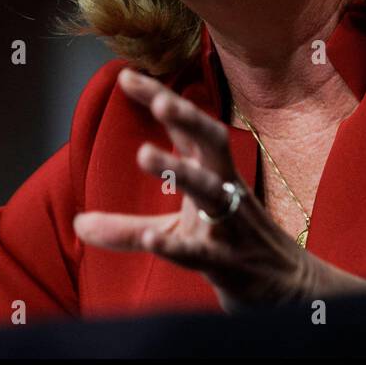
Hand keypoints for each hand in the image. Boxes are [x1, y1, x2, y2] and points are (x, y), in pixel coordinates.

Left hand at [72, 67, 318, 313]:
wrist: (288, 288)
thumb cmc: (229, 246)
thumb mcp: (178, 231)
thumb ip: (128, 227)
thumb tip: (77, 223)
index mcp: (212, 172)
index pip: (186, 127)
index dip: (160, 99)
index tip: (126, 76)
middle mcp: (224, 188)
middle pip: (211, 141)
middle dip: (187, 118)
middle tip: (159, 101)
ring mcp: (229, 224)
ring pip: (209, 190)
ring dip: (179, 170)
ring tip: (144, 154)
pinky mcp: (227, 263)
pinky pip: (201, 253)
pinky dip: (176, 246)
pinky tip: (152, 240)